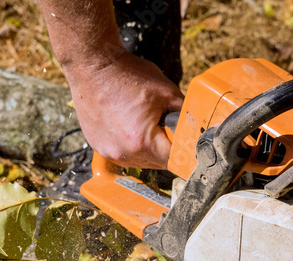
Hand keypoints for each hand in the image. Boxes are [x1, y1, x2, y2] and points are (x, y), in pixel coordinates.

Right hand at [64, 51, 183, 168]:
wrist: (92, 65)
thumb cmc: (126, 75)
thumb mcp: (167, 92)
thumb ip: (187, 115)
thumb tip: (200, 129)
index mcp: (142, 143)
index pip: (175, 160)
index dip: (186, 150)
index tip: (189, 142)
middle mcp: (123, 154)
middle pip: (158, 164)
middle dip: (167, 148)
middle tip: (166, 126)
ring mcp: (109, 153)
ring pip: (141, 162)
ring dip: (149, 149)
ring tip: (145, 123)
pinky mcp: (99, 148)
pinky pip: (124, 155)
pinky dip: (132, 145)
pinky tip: (130, 125)